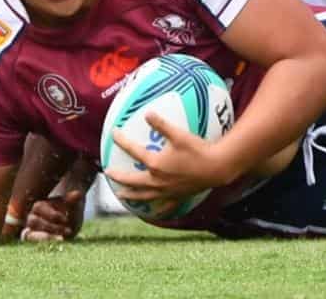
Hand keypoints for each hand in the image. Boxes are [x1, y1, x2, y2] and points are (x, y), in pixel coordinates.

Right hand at [20, 189, 85, 241]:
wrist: (69, 222)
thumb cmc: (70, 211)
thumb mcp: (73, 206)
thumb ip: (73, 200)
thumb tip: (78, 193)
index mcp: (39, 205)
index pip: (40, 209)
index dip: (53, 214)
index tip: (66, 219)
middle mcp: (31, 217)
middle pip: (34, 222)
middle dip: (51, 227)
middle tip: (68, 231)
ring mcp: (31, 230)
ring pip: (31, 235)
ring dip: (47, 238)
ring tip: (62, 239)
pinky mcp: (33, 241)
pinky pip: (33, 245)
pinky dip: (45, 244)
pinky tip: (58, 244)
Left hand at [104, 112, 234, 205]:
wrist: (216, 168)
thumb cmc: (198, 150)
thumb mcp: (179, 134)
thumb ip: (162, 124)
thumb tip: (147, 113)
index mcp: (155, 165)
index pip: (133, 151)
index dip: (122, 141)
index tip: (113, 133)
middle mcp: (157, 181)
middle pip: (132, 181)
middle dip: (119, 177)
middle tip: (108, 172)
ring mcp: (167, 191)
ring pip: (144, 196)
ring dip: (131, 195)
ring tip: (122, 196)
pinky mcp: (178, 197)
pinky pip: (164, 205)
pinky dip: (157, 208)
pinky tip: (155, 211)